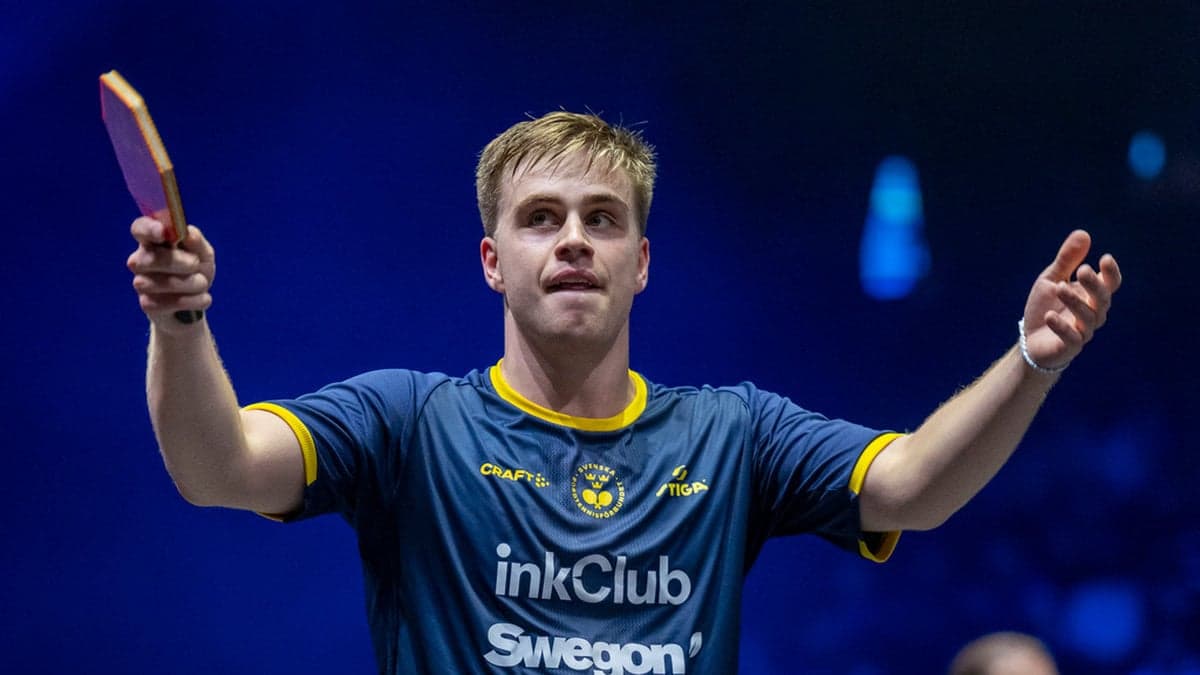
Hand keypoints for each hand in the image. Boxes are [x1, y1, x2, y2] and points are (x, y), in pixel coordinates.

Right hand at [127, 217, 214, 331]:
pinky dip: (191, 301)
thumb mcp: (203, 254)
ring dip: (188, 283)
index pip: (140, 228)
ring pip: (156, 283)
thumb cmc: (196, 270)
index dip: (148, 229)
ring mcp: (141, 283)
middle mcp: (141, 260)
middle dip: (176, 261)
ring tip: (202, 283)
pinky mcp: (147, 304)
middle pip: (148, 258)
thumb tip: (189, 233)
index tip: (162, 232)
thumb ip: (197, 242)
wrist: (195, 303)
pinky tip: (202, 299)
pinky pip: (165, 303)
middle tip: (195, 264)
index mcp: (153, 240)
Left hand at [1022, 230, 1121, 369]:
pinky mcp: (1069, 347)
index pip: (1110, 284)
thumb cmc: (1046, 307)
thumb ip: (1067, 260)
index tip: (1105, 258)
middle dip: (1094, 285)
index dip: (1111, 273)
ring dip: (1075, 302)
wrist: (1031, 341)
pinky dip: (1062, 327)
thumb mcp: (1052, 279)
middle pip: (1102, 299)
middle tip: (1082, 270)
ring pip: (1088, 317)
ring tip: (1059, 288)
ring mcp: (1083, 331)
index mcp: (1091, 295)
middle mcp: (1093, 313)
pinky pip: (1071, 338)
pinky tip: (1050, 316)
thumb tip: (1083, 233)